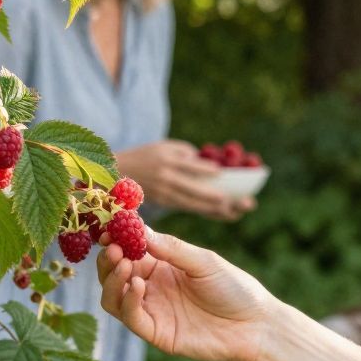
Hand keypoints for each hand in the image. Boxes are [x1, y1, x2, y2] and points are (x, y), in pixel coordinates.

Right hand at [98, 228, 273, 360]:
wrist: (255, 325)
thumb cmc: (234, 288)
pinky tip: (137, 285)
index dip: (114, 238)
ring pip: (112, 297)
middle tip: (113, 247)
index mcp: (160, 264)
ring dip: (111, 280)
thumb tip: (138, 227)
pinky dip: (127, 300)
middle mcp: (151, 287)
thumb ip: (171, 248)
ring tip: (124, 264)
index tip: (108, 228)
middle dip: (108, 259)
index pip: (127, 249)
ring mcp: (152, 310)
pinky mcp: (156, 333)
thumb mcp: (204, 261)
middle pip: (113, 273)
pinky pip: (131, 317)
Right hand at [116, 139, 253, 219]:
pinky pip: (191, 208)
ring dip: (218, 209)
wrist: (117, 174)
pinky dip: (208, 210)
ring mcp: (165, 193)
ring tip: (238, 211)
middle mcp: (165, 178)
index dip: (205, 170)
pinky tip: (225, 213)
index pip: (189, 166)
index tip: (222, 174)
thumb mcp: (164, 147)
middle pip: (196, 190)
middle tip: (242, 201)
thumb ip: (186, 153)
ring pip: (195, 204)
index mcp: (165, 159)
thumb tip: (212, 167)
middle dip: (220, 196)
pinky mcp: (165, 203)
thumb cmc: (147, 156)